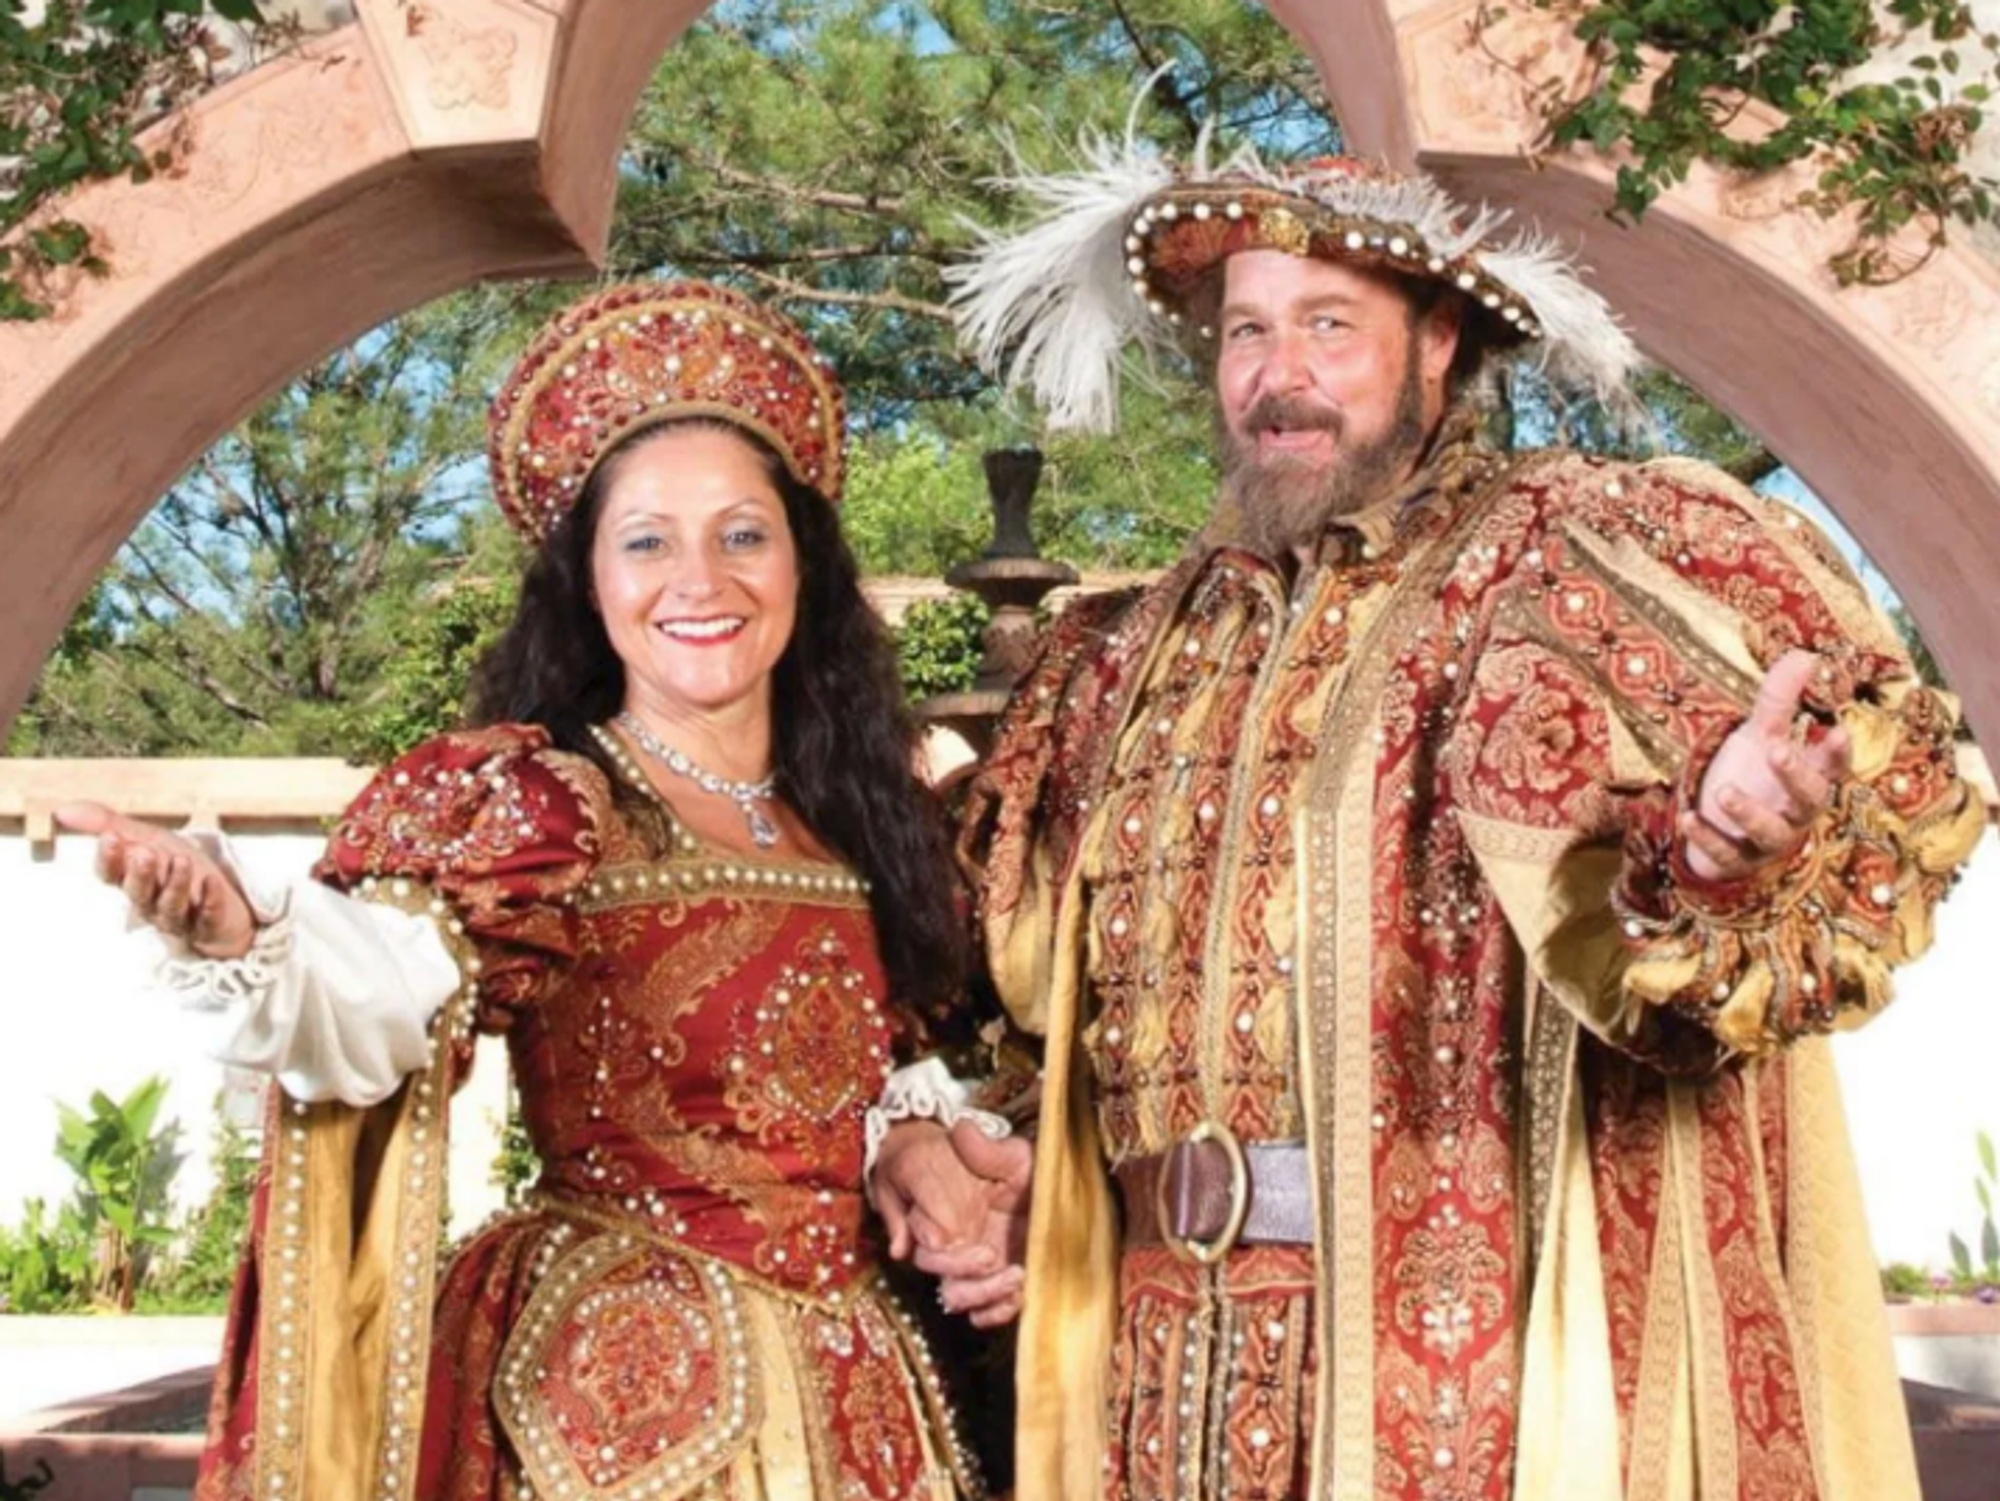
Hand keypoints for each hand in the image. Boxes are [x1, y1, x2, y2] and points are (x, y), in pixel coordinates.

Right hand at [54, 801, 256, 958]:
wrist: (221, 901)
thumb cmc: (176, 868)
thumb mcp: (147, 839)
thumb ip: (108, 824)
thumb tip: (62, 810)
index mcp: (131, 880)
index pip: (111, 875)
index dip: (109, 859)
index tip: (110, 838)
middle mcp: (150, 901)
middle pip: (138, 892)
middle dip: (139, 873)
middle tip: (144, 852)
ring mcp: (179, 915)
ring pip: (170, 905)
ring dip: (175, 884)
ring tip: (182, 861)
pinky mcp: (208, 924)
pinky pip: (207, 916)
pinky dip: (210, 900)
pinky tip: (213, 883)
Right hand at [875, 1118, 1032, 1328]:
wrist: (1053, 1190)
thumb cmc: (1025, 1169)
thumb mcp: (1011, 1154)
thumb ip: (984, 1146)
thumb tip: (960, 1130)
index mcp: (951, 1215)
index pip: (925, 1241)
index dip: (939, 1249)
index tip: (967, 1241)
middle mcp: (959, 1243)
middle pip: (937, 1274)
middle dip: (960, 1271)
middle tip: (991, 1258)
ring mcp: (978, 1268)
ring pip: (957, 1298)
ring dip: (981, 1295)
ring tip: (1016, 1277)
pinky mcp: (1001, 1287)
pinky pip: (984, 1315)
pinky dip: (996, 1313)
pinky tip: (1018, 1296)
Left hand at [1683, 650, 1852, 883]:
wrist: (1721, 826)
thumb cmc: (1753, 775)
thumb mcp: (1761, 734)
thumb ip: (1780, 700)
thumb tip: (1804, 655)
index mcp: (1808, 779)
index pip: (1832, 767)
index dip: (1838, 752)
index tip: (1838, 730)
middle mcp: (1795, 812)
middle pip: (1809, 799)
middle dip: (1795, 777)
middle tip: (1776, 750)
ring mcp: (1766, 840)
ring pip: (1770, 833)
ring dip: (1749, 812)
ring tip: (1723, 791)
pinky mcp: (1736, 860)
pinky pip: (1725, 854)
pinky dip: (1706, 838)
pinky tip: (1685, 818)